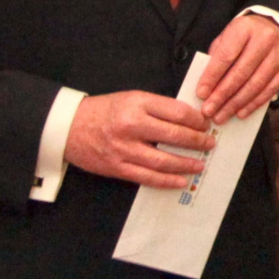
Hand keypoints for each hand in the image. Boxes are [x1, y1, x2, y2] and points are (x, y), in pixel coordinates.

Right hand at [63, 90, 214, 188]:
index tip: (205, 124)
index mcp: (137, 103)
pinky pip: (147, 177)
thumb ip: (157, 107)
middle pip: (174, 136)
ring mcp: (124, 149)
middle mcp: (131, 125)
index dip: (196, 120)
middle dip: (197, 142)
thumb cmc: (103, 110)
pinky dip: (167, 180)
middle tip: (209, 144)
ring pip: (163, 160)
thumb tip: (188, 119)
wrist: (69, 127)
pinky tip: (181, 181)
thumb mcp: (131, 98)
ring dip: (186, 164)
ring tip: (200, 164)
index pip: (176, 112)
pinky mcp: (117, 168)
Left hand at [198, 12, 278, 122]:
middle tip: (209, 111)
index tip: (201, 94)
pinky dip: (253, 104)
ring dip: (236, 104)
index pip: (226, 56)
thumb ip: (216, 59)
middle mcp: (265, 38)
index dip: (212, 77)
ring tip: (221, 116)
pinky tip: (240, 113)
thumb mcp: (226, 38)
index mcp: (245, 27)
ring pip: (255, 84)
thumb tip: (206, 89)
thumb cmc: (243, 37)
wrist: (273, 28)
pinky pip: (269, 91)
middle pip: (241, 73)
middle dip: (222, 95)